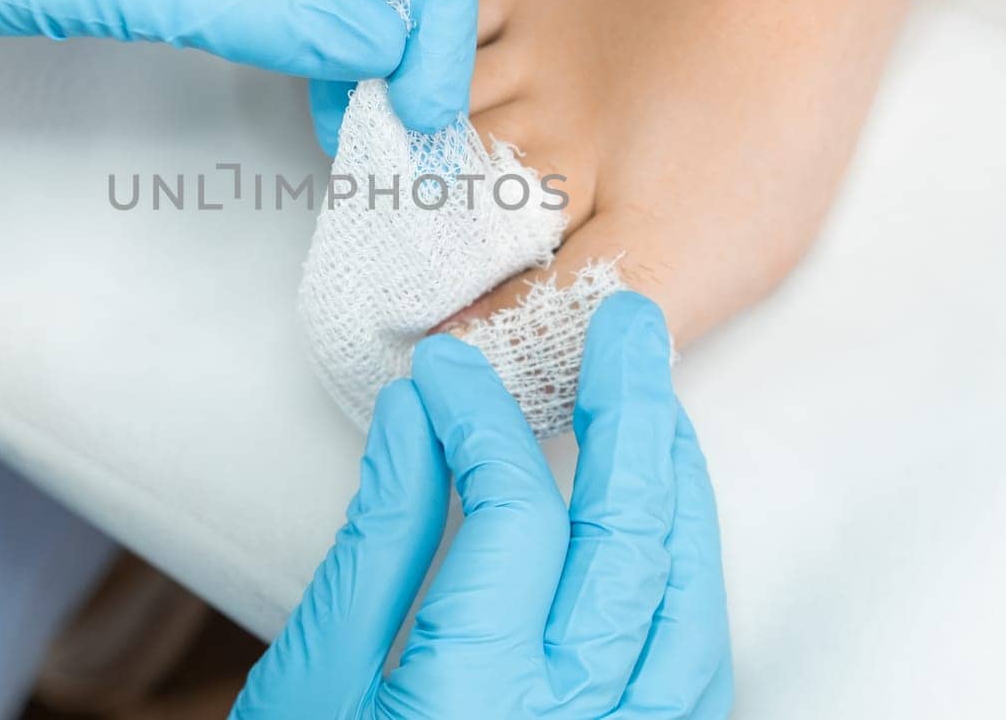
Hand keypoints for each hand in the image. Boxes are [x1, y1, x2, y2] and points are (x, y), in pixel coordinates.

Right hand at [234, 293, 731, 718]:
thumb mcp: (312, 681)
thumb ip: (382, 543)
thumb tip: (427, 417)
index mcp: (473, 703)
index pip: (518, 513)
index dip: (488, 420)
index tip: (454, 369)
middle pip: (633, 542)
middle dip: (632, 413)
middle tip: (625, 323)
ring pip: (689, 604)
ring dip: (679, 490)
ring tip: (656, 406)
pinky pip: (693, 670)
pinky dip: (686, 580)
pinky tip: (666, 526)